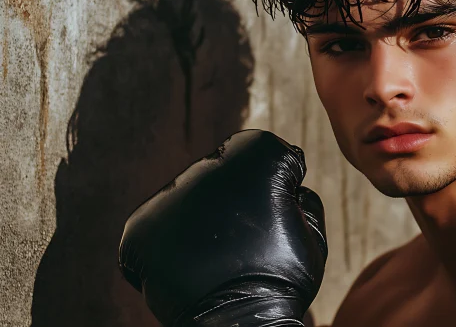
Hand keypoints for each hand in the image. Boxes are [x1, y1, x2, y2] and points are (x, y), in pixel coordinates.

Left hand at [118, 130, 326, 325]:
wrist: (242, 322)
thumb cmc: (284, 276)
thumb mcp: (311, 226)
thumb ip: (300, 194)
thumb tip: (286, 184)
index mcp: (256, 157)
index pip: (262, 151)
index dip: (277, 179)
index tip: (281, 206)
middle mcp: (206, 167)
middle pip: (221, 171)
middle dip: (236, 199)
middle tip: (249, 239)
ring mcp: (168, 197)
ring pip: (188, 197)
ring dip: (203, 219)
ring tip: (220, 254)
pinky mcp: (140, 228)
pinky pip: (157, 225)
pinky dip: (173, 243)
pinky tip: (194, 262)